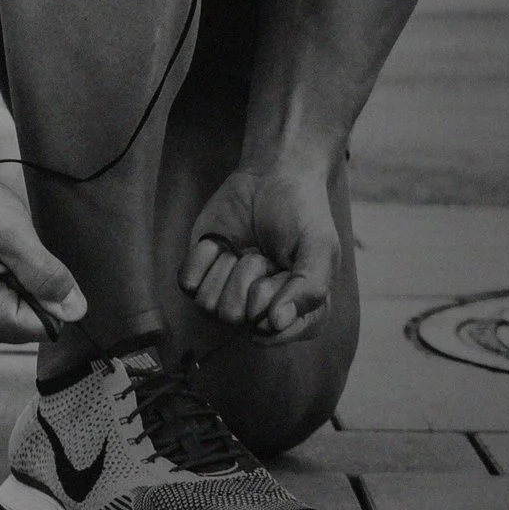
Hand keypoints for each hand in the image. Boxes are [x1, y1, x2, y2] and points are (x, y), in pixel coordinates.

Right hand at [0, 168, 86, 346]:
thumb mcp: (13, 233)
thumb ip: (46, 276)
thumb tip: (77, 311)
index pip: (42, 328)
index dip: (50, 294)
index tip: (26, 260)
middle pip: (27, 325)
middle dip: (30, 289)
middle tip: (5, 253)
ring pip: (16, 317)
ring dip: (17, 285)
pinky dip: (3, 285)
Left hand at [178, 168, 338, 343]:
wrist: (273, 176)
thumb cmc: (302, 213)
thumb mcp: (320, 247)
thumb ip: (310, 288)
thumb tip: (276, 323)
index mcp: (297, 313)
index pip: (272, 333)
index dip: (273, 301)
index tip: (283, 272)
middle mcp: (260, 312)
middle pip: (236, 317)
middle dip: (249, 277)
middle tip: (264, 253)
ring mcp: (228, 295)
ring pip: (209, 305)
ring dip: (227, 267)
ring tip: (246, 248)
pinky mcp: (202, 277)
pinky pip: (188, 284)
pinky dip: (203, 258)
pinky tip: (222, 243)